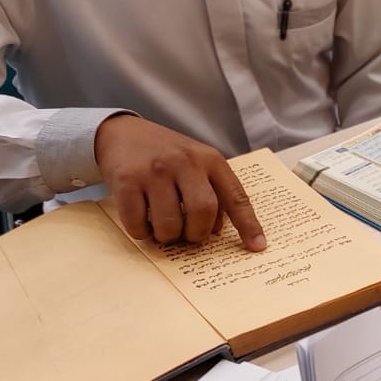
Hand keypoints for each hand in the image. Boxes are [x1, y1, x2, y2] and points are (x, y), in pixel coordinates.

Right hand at [93, 114, 266, 248]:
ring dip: (167, 237)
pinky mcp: (126, 181)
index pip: (236, 196)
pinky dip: (142, 232)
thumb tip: (217, 230)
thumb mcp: (197, 163)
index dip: (248, 225)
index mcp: (210, 159)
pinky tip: (143, 221)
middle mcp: (185, 162)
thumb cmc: (166, 155)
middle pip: (203, 212)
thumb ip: (212, 191)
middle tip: (189, 236)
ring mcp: (155, 171)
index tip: (257, 247)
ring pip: (169, 224)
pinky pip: (137, 224)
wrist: (124, 133)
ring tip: (164, 228)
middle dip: (197, 234)